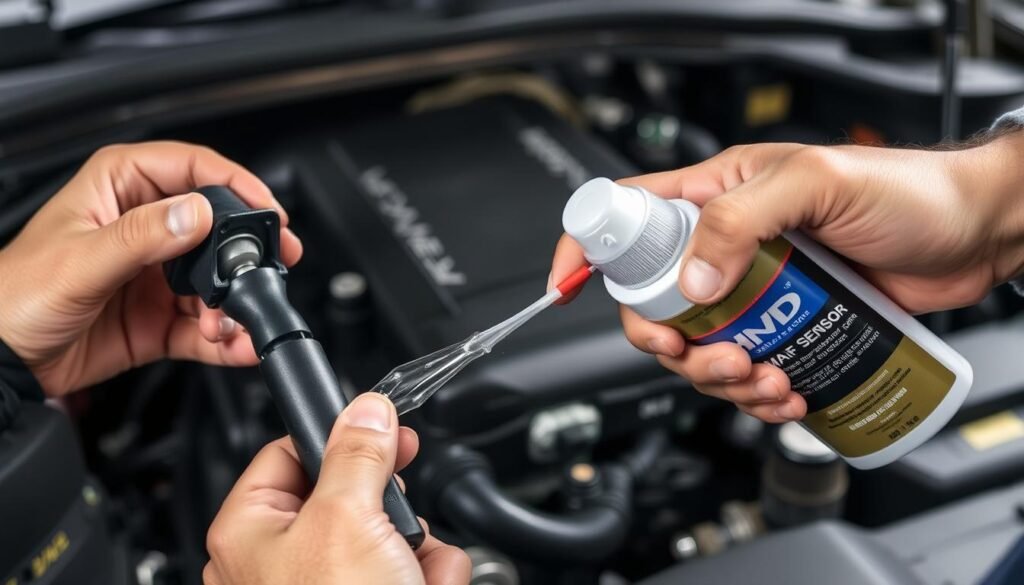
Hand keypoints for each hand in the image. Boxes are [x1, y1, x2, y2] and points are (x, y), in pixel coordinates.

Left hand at [0, 142, 302, 394]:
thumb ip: (142, 237)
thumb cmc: (12, 296)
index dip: (236, 185)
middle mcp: (145, 227)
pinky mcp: (160, 321)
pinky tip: (237, 344)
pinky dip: (227, 339)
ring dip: (234, 304)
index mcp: (120, 189)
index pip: (193, 169)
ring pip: (218, 282)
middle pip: (217, 228)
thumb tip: (198, 215)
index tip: (265, 211)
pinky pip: (206, 327)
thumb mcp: (80, 260)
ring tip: (228, 322)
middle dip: (248, 252)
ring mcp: (156, 276)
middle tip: (274, 265)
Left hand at [203, 393, 470, 584]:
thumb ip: (358, 454)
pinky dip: (430, 579)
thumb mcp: (347, 520)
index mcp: (253, 528)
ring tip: (410, 576)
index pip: (293, 450)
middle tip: (394, 523)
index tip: (382, 426)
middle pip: (356, 492)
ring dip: (419, 551)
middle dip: (394, 511)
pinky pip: (414, 568)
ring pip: (394, 533)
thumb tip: (366, 408)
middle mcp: (287, 558)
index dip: (342, 434)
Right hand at [552, 136, 1023, 421]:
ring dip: (720, 378)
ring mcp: (755, 292)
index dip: (587, 247)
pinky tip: (787, 393)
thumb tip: (690, 279)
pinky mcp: (786, 330)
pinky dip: (758, 397)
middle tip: (709, 354)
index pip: (628, 215)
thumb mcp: (813, 183)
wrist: (975, 236)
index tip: (564, 284)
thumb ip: (741, 220)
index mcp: (717, 194)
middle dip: (670, 343)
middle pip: (655, 304)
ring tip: (765, 378)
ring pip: (699, 349)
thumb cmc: (905, 191)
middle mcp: (726, 246)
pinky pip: (747, 374)